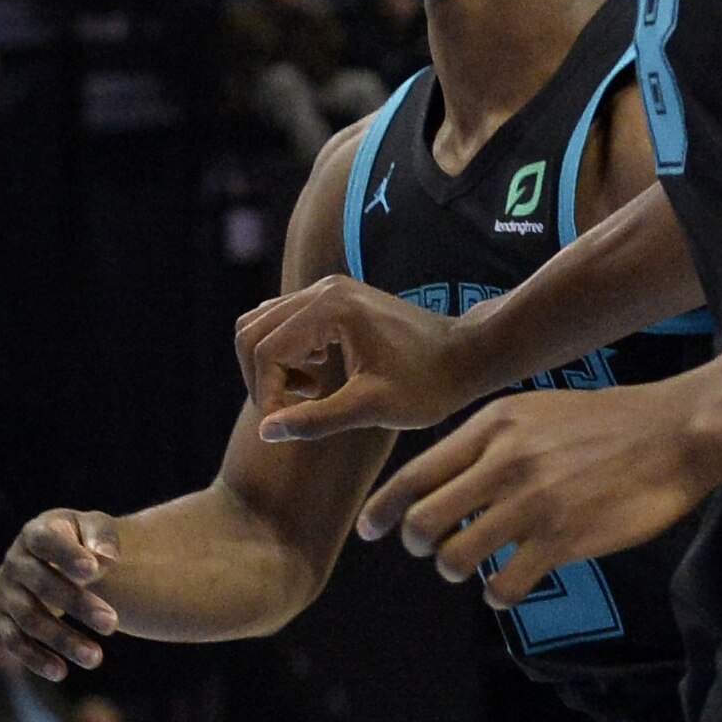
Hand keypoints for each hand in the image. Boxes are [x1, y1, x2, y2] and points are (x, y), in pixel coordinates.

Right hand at [0, 508, 122, 680]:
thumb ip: (102, 537)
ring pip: (29, 619)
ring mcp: (5, 592)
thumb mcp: (94, 529)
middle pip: (41, 583)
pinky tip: (61, 672)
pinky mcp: (3, 620)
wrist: (61, 561)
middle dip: (77, 604)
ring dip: (62, 639)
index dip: (67, 554)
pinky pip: (14, 642)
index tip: (94, 570)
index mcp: (35, 533)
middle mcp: (15, 561)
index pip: (46, 540)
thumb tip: (105, 557)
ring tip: (95, 658)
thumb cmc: (82, 542)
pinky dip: (35, 658)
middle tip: (112, 624)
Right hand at [237, 275, 482, 441]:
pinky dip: (286, 352)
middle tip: (289, 411)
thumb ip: (316, 420)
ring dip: (271, 364)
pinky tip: (319, 377)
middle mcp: (323, 289)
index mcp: (330, 309)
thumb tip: (265, 432)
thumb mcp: (372, 408)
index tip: (283, 426)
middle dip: (261, 376)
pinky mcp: (335, 298)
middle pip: (252, 330)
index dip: (265, 393)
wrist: (468, 355)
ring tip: (307, 393)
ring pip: (264, 323)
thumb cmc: (428, 384)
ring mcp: (328, 289)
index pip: (265, 350)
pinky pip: (285, 320)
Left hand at [357, 379, 710, 605]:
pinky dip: (498, 594)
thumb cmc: (603, 421)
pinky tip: (507, 587)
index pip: (415, 475)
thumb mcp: (532, 410)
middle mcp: (502, 463)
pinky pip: (503, 585)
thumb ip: (486, 441)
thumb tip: (444, 476)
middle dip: (418, 543)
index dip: (383, 508)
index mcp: (490, 427)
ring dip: (455, 568)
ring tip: (473, 564)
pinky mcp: (563, 539)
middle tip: (431, 549)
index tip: (369, 529)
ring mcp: (531, 503)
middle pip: (423, 521)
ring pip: (456, 557)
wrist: (672, 432)